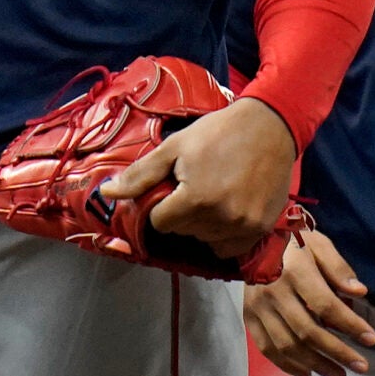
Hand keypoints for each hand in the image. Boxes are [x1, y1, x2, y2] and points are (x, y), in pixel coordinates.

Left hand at [102, 96, 295, 257]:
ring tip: (212, 194)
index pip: (160, 223)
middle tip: (194, 185)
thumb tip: (106, 193)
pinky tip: (224, 212)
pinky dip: (222, 236)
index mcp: (197, 199)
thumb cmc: (217, 133)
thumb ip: (140, 176)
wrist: (269, 127)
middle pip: (182, 231)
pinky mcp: (262, 228)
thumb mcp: (173, 148)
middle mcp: (222, 218)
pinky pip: (230, 248)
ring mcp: (245, 226)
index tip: (171, 189)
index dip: (160, 205)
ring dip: (201, 224)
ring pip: (204, 240)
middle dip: (180, 212)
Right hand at [244, 231, 374, 375]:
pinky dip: (286, 365)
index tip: (371, 339)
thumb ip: (338, 267)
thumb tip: (359, 292)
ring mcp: (258, 308)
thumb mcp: (319, 245)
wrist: (251, 240)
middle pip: (307, 331)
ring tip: (339, 375)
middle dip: (337, 352)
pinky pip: (266, 347)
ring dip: (315, 364)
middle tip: (361, 366)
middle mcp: (274, 293)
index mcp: (295, 273)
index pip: (326, 305)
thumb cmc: (292, 243)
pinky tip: (307, 373)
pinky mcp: (249, 317)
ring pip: (287, 345)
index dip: (350, 325)